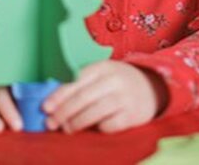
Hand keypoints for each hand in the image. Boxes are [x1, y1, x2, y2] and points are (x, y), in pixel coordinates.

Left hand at [42, 61, 167, 133]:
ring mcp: (125, 97)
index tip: (45, 108)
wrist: (153, 89)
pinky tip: (94, 129)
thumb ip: (80, 85)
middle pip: (83, 97)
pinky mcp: (133, 115)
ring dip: (76, 122)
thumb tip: (53, 103)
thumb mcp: (102, 76)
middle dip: (63, 112)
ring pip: (94, 112)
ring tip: (66, 129)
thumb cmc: (118, 84)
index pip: (76, 80)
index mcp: (103, 67)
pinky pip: (110, 125)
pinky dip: (99, 128)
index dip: (59, 95)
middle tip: (50, 123)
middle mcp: (114, 80)